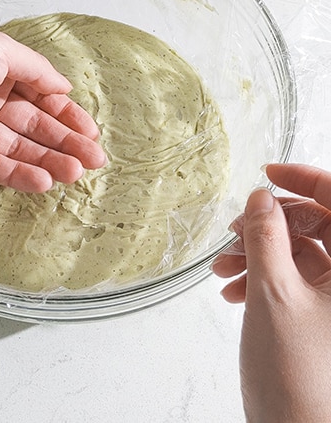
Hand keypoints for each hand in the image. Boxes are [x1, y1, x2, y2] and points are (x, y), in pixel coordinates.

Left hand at [0, 18, 105, 192]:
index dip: (66, 114)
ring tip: (77, 173)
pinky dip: (19, 174)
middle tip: (96, 161)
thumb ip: (35, 70)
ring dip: (49, 160)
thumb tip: (63, 86)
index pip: (39, 95)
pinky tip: (45, 181)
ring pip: (16, 148)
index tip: (91, 133)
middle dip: (65, 142)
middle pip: (32, 124)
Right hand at [212, 164, 330, 422]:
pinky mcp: (324, 313)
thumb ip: (266, 238)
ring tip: (225, 270)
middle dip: (270, 225)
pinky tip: (235, 290)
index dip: (304, 179)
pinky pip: (296, 277)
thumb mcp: (273, 293)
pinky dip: (263, 277)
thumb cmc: (299, 372)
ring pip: (303, 251)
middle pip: (320, 224)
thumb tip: (261, 199)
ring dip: (259, 254)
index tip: (268, 173)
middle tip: (233, 232)